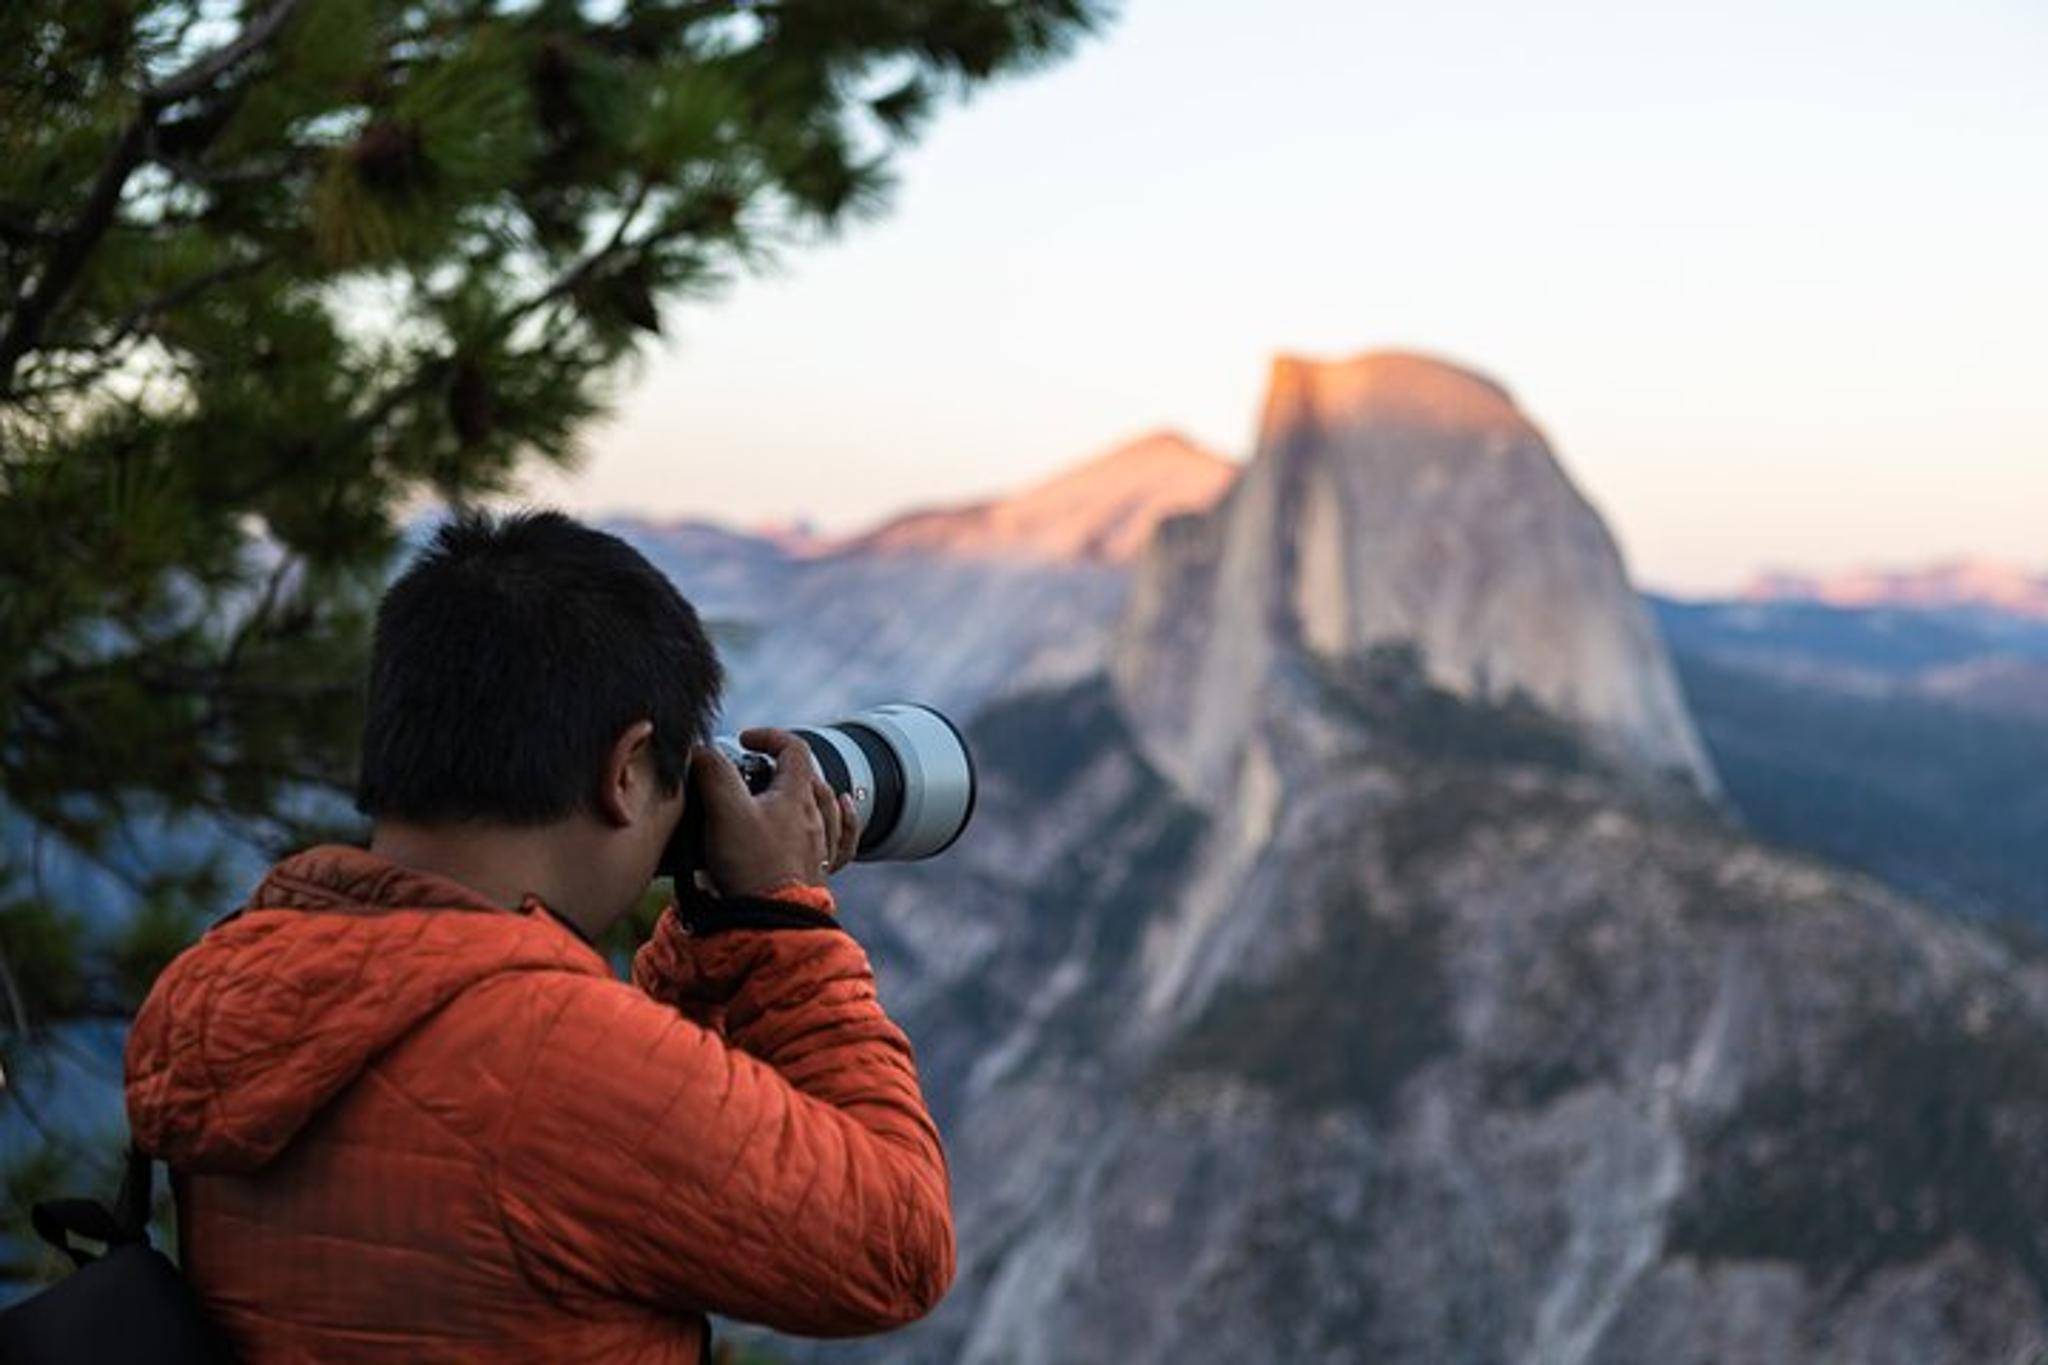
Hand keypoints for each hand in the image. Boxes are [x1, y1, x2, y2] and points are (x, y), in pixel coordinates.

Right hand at [691, 729, 860, 897]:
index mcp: (797, 795)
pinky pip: (843, 839)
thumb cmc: (750, 866)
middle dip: (781, 766)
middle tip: (751, 774)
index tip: (745, 740)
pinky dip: (843, 820)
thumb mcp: (724, 810)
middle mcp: (816, 817)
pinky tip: (841, 810)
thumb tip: (702, 750)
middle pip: (808, 777)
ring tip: (786, 789)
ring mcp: (821, 845)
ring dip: (807, 790)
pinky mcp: (819, 871)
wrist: (770, 919)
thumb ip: (713, 772)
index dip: (769, 736)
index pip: (793, 748)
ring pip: (826, 805)